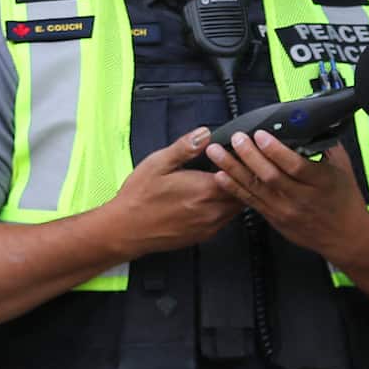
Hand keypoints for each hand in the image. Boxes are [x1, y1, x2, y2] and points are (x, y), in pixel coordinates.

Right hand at [97, 127, 245, 256]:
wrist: (124, 231)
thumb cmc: (139, 198)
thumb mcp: (158, 163)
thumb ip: (185, 148)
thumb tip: (204, 133)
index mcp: (205, 190)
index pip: (240, 175)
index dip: (243, 162)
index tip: (243, 153)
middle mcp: (212, 210)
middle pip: (243, 192)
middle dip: (244, 177)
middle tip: (241, 164)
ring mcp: (209, 226)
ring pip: (237, 207)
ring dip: (236, 193)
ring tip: (231, 178)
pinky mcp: (203, 235)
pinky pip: (226, 219)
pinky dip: (227, 207)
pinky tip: (217, 197)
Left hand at [205, 131, 368, 259]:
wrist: (344, 236)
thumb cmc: (345, 199)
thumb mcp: (342, 167)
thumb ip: (325, 145)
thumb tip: (309, 123)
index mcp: (320, 182)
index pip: (294, 165)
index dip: (275, 150)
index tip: (261, 134)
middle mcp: (301, 198)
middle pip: (270, 176)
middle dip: (249, 155)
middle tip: (236, 138)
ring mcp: (285, 211)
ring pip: (255, 188)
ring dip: (233, 169)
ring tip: (217, 153)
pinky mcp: (275, 219)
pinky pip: (250, 202)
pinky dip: (234, 188)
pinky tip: (220, 176)